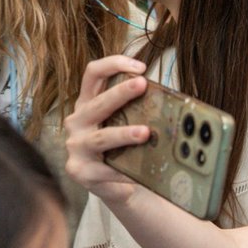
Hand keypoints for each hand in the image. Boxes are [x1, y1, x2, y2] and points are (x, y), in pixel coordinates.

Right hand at [64, 55, 149, 203]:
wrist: (111, 183)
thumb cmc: (121, 147)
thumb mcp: (125, 122)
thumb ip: (137, 109)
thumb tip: (171, 100)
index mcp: (88, 103)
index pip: (93, 74)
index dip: (113, 64)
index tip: (140, 67)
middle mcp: (77, 121)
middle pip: (97, 103)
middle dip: (120, 92)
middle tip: (142, 85)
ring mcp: (76, 146)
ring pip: (101, 137)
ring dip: (124, 134)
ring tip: (145, 133)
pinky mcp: (79, 171)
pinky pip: (105, 170)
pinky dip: (124, 172)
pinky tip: (140, 175)